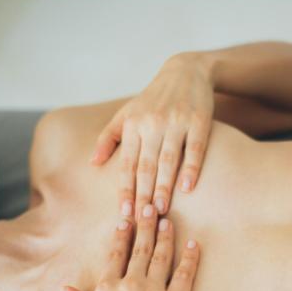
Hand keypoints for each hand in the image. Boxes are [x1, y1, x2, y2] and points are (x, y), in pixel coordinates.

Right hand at [61, 203, 200, 290]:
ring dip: (166, 236)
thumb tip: (64, 289)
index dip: (121, 235)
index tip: (126, 220)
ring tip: (169, 220)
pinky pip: (185, 275)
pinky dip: (190, 257)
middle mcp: (129, 285)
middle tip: (151, 207)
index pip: (115, 254)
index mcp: (105, 289)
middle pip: (139, 248)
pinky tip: (194, 244)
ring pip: (161, 256)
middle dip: (146, 225)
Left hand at [90, 53, 214, 216]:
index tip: (124, 213)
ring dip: (164, 186)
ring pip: (168, 159)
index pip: (127, 164)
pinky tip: (188, 188)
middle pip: (146, 165)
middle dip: (143, 194)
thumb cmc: (154, 98)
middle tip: (141, 219)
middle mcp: (152, 123)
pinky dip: (191, 168)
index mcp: (133, 125)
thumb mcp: (127, 113)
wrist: (185, 71)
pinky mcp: (198, 121)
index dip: (125, 189)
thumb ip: (108, 138)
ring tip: (162, 210)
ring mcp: (176, 122)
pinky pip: (194, 148)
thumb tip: (92, 164)